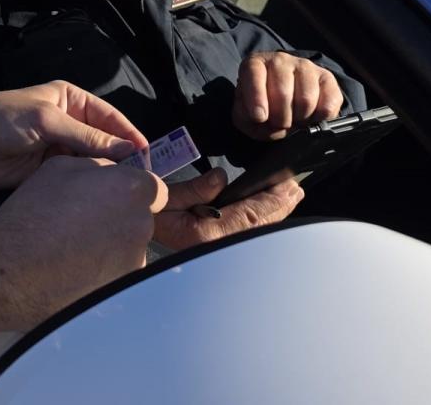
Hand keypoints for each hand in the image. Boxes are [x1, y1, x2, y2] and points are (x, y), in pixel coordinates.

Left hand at [0, 80, 148, 188]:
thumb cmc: (0, 119)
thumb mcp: (45, 121)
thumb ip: (86, 136)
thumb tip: (127, 151)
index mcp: (72, 102)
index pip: (111, 118)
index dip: (131, 136)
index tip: (150, 158)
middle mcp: (71, 125)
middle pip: (106, 143)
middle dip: (123, 160)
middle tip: (145, 182)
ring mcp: (61, 151)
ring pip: (94, 165)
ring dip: (108, 178)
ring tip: (129, 195)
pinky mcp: (50, 175)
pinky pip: (77, 181)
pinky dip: (90, 190)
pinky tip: (104, 202)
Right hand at [0, 156, 165, 345]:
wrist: (12, 269)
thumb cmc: (34, 213)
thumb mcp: (61, 167)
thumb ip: (97, 167)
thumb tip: (111, 173)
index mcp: (131, 190)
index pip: (154, 187)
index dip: (133, 190)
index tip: (114, 195)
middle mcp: (141, 225)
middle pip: (142, 217)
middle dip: (122, 216)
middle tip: (88, 219)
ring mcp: (134, 260)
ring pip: (130, 246)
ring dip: (113, 244)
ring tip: (77, 246)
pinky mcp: (121, 289)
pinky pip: (119, 272)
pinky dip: (104, 269)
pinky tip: (76, 267)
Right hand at [152, 167, 302, 249]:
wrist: (134, 234)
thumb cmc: (147, 215)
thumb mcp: (165, 197)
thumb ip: (195, 189)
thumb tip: (221, 179)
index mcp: (206, 234)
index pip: (250, 216)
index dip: (272, 200)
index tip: (288, 186)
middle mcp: (217, 247)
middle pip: (259, 226)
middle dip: (280, 207)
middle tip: (296, 190)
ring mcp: (218, 251)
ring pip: (257, 233)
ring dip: (275, 214)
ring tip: (290, 197)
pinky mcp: (216, 249)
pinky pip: (248, 236)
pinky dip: (264, 222)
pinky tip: (271, 212)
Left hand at [233, 52, 342, 140]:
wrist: (286, 104)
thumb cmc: (263, 107)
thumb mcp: (245, 114)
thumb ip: (245, 116)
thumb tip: (260, 115)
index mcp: (255, 64)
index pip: (254, 74)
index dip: (256, 98)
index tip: (259, 117)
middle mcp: (281, 60)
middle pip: (282, 93)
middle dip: (279, 118)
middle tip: (279, 122)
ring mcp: (306, 67)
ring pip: (306, 100)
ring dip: (299, 119)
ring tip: (294, 118)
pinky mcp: (327, 79)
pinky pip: (327, 106)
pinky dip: (318, 119)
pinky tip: (309, 116)